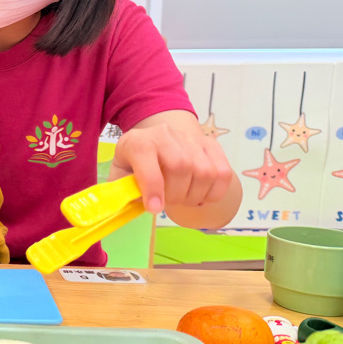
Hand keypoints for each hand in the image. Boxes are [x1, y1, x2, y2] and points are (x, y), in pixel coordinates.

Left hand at [112, 112, 239, 227]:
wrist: (155, 142)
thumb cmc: (135, 165)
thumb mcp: (120, 176)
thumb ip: (121, 191)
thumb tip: (126, 208)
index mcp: (137, 141)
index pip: (147, 158)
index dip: (153, 187)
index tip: (155, 209)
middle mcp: (164, 134)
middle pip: (181, 166)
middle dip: (177, 194)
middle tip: (170, 203)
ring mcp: (190, 137)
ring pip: (204, 171)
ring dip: (195, 195)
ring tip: (183, 199)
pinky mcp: (210, 144)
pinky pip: (223, 172)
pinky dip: (215, 192)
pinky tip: (201, 196)